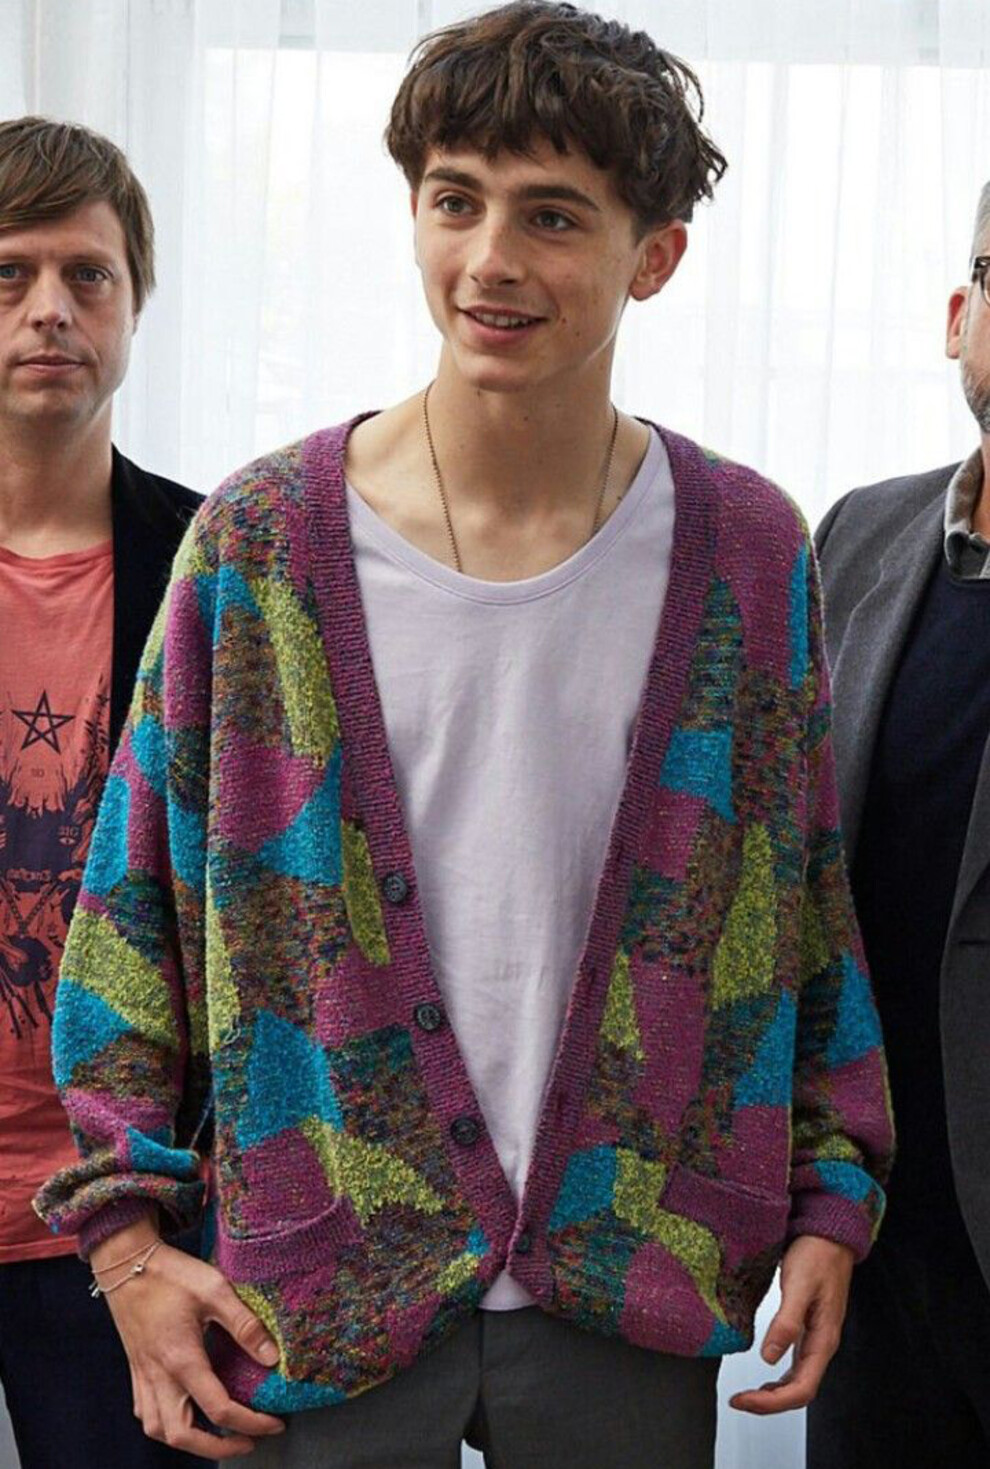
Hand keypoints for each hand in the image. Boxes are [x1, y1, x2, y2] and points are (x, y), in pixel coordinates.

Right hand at [91, 1220, 285, 1458]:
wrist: (126, 1262)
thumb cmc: (171, 1273)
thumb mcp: (215, 1290)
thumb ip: (244, 1324)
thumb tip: (272, 1357)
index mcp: (182, 1359)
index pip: (219, 1409)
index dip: (252, 1423)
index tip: (274, 1423)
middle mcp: (159, 1376)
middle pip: (183, 1436)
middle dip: (218, 1448)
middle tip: (249, 1441)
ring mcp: (143, 1375)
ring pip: (159, 1430)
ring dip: (190, 1442)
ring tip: (219, 1436)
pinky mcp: (136, 1369)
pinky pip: (146, 1414)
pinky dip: (167, 1426)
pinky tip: (184, 1415)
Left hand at [729, 1234, 853, 1414]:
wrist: (829, 1234)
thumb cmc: (817, 1255)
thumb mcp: (798, 1285)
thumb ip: (786, 1322)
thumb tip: (768, 1359)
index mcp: (824, 1340)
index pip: (801, 1389)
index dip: (772, 1403)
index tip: (744, 1401)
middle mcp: (822, 1344)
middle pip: (799, 1391)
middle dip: (769, 1403)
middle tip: (738, 1401)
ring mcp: (816, 1338)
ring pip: (798, 1381)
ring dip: (773, 1394)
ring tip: (746, 1396)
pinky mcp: (808, 1328)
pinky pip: (796, 1365)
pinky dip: (778, 1378)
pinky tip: (764, 1375)